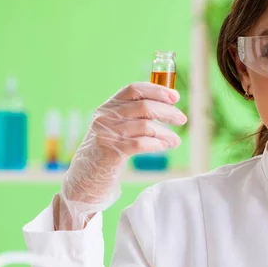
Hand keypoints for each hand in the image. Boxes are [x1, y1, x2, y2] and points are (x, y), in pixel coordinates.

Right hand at [57, 82, 186, 229]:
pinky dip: (156, 144)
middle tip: (182, 119)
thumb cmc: (107, 150)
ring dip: (166, 133)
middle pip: (144, 106)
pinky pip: (140, 144)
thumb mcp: (115, 127)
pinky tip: (163, 147)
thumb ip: (133, 115)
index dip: (157, 90)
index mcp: (108, 106)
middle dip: (168, 112)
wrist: (85, 177)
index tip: (175, 96)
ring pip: (146, 126)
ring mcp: (107, 133)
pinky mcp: (110, 151)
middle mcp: (105, 116)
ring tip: (175, 141)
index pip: (134, 89)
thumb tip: (166, 106)